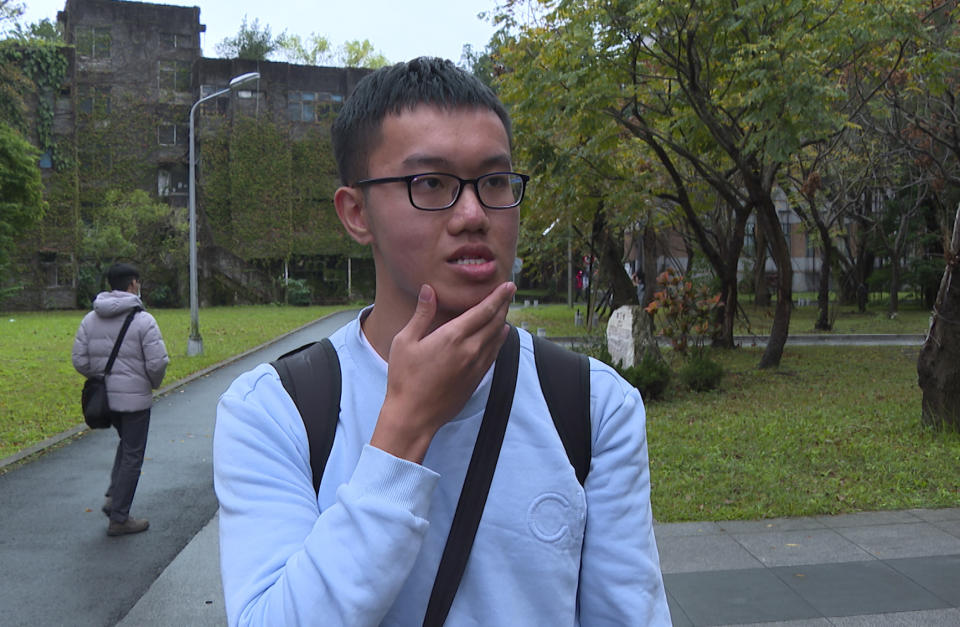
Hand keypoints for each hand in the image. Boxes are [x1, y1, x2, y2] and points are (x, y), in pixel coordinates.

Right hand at [370, 282, 515, 462]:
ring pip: (497, 338)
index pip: (483, 311)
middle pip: (495, 322)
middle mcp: (470, 350)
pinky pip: (494, 354)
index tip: (508, 285)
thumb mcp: (405, 342)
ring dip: (503, 320)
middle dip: (504, 304)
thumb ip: (421, 315)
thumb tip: (429, 290)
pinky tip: (501, 333)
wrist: (414, 416)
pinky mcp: (476, 379)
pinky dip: (500, 340)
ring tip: (505, 308)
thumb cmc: (404, 379)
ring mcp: (476, 366)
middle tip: (509, 292)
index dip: (498, 296)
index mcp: (453, 337)